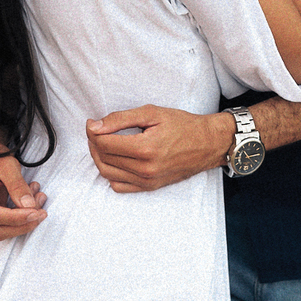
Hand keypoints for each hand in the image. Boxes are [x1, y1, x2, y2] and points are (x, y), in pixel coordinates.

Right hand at [0, 142, 47, 240]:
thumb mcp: (7, 164)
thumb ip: (17, 185)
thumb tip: (29, 206)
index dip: (17, 218)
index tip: (36, 214)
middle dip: (23, 224)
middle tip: (42, 212)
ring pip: (2, 231)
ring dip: (24, 221)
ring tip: (38, 198)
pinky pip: (5, 224)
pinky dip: (21, 217)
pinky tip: (32, 200)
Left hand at [86, 106, 232, 192]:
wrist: (208, 143)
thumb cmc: (183, 125)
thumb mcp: (152, 113)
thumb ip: (120, 119)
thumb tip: (94, 126)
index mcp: (145, 148)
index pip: (104, 143)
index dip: (93, 131)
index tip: (92, 122)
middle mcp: (145, 169)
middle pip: (103, 158)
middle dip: (94, 143)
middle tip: (96, 130)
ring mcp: (147, 181)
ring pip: (107, 173)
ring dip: (99, 157)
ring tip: (102, 143)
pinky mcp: (150, 187)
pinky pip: (119, 186)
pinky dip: (110, 173)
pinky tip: (115, 160)